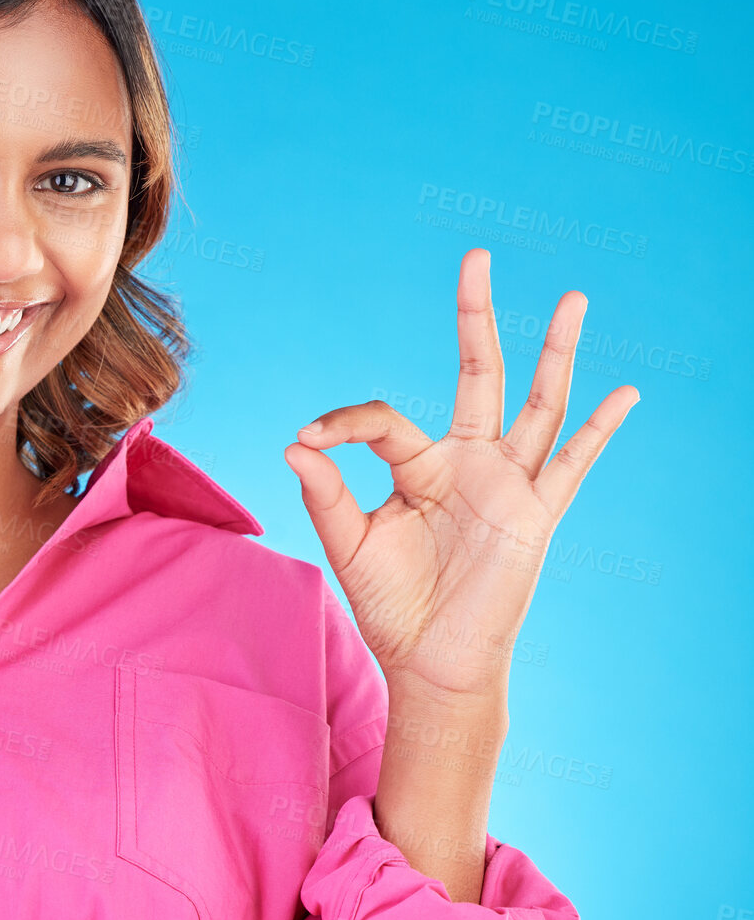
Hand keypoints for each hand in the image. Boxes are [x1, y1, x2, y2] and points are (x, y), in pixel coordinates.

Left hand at [284, 248, 638, 702]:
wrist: (430, 662)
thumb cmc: (391, 604)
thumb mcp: (348, 543)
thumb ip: (325, 493)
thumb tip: (294, 443)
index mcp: (417, 465)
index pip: (383, 418)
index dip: (343, 422)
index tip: (306, 440)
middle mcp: (467, 463)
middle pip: (477, 372)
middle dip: (475, 316)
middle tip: (476, 257)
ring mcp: (506, 484)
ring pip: (537, 403)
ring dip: (555, 352)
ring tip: (573, 299)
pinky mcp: (536, 515)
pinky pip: (573, 466)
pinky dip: (600, 430)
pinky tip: (625, 394)